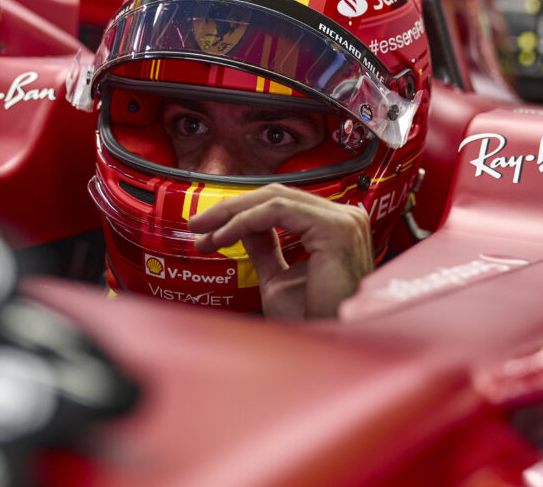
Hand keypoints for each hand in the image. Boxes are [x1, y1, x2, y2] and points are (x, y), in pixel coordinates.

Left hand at [188, 184, 372, 318]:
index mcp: (334, 227)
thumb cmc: (313, 323)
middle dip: (231, 209)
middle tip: (197, 225)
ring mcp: (344, 220)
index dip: (241, 213)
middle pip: (276, 196)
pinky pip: (278, 211)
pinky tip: (224, 237)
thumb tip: (241, 227)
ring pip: (274, 199)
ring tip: (205, 233)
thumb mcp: (278, 279)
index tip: (208, 231)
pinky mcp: (336, 228)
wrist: (329, 347)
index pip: (281, 204)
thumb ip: (264, 248)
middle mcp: (344, 218)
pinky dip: (245, 221)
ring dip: (232, 214)